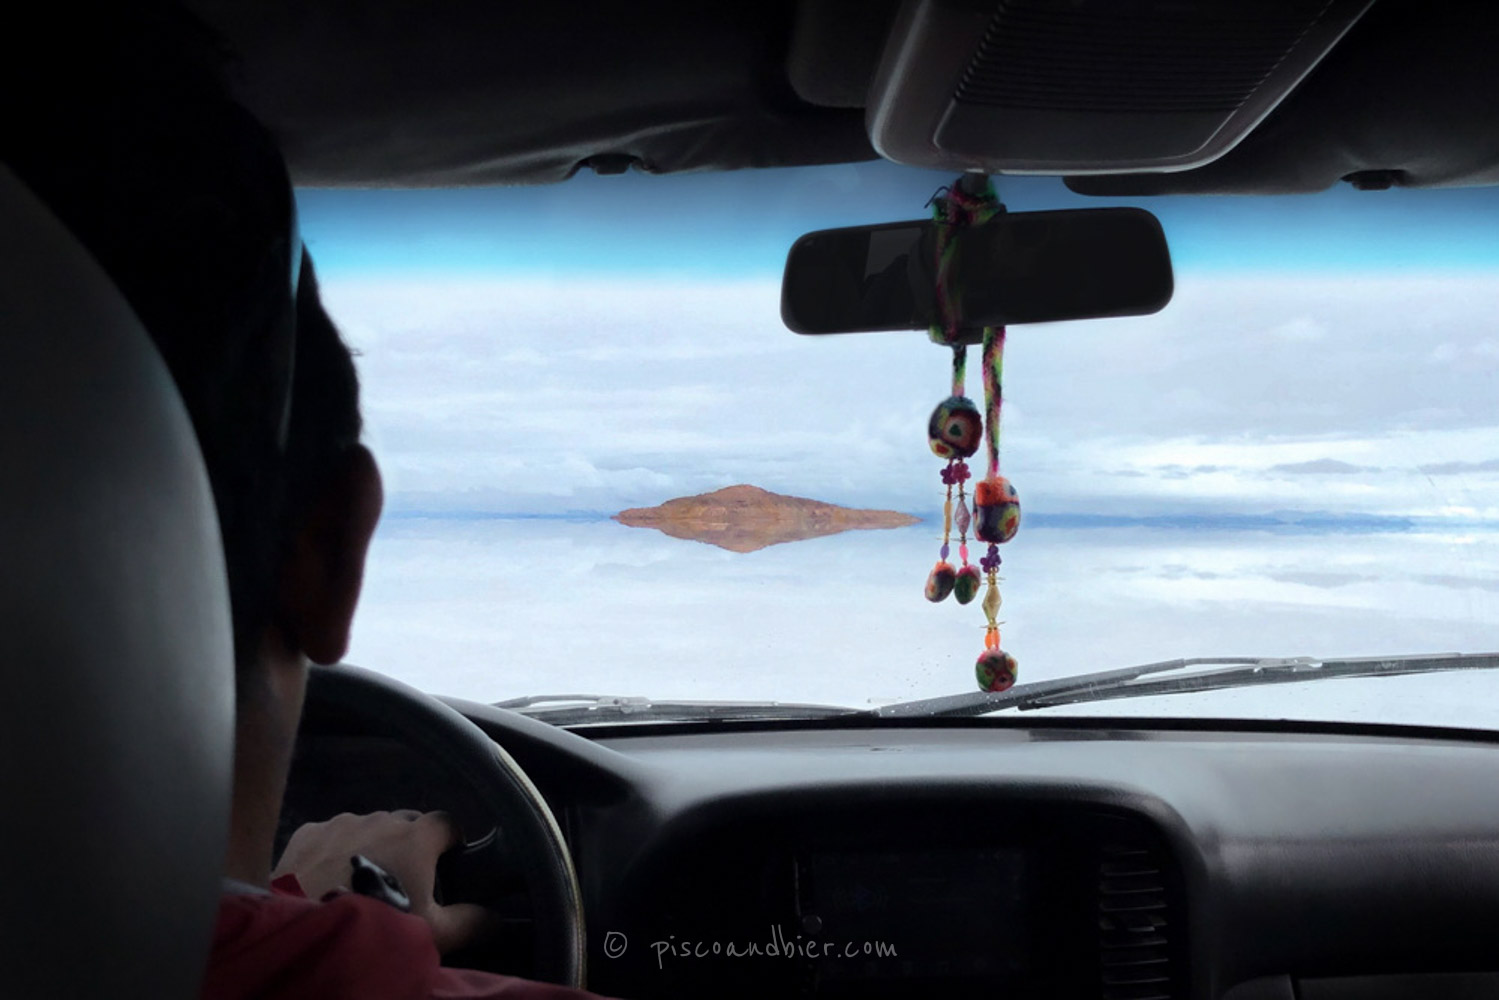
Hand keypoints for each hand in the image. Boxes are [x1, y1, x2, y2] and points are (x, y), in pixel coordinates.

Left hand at [273, 810, 489, 953]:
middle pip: (407, 822)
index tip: (448, 866)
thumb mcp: (434, 932)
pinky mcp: (308, 832)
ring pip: (368, 827)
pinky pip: (332, 834)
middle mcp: (381, 818)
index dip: (452, 843)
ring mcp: (341, 822)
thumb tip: (497, 918)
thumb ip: (471, 921)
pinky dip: (335, 850)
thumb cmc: (379, 923)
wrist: (304, 929)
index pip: (448, 822)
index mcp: (417, 836)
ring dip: (373, 845)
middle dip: (411, 844)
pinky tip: (328, 878)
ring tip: (362, 882)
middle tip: (405, 881)